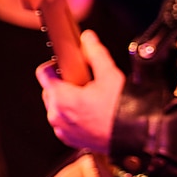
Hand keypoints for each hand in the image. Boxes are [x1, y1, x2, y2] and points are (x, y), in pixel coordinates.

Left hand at [37, 29, 124, 153]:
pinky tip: (91, 113)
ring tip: (91, 100)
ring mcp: (61, 129)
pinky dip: (72, 116)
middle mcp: (56, 114)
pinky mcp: (69, 138)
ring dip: (67, 101)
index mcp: (61, 97)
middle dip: (63, 85)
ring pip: (56, 107)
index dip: (54, 65)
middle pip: (50, 91)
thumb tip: (88, 38)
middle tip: (86, 83)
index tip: (66, 65)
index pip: (43, 73)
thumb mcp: (110, 75)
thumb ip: (95, 53)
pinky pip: (63, 122)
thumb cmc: (121, 108)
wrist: (133, 135)